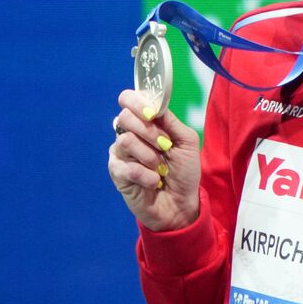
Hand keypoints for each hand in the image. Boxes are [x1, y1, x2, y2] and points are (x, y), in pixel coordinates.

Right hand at [107, 90, 201, 231]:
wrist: (181, 203)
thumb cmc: (184, 172)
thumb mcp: (186, 142)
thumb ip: (171, 122)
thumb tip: (155, 106)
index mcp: (144, 123)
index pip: (128, 100)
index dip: (137, 102)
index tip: (152, 114)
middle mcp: (128, 134)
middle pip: (125, 117)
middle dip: (150, 132)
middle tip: (165, 147)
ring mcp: (120, 153)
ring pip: (126, 141)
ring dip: (150, 157)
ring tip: (160, 169)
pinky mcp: (116, 173)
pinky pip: (127, 167)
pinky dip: (146, 176)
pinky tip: (153, 182)